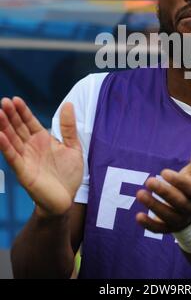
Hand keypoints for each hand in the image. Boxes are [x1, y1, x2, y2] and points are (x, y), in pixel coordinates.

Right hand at [0, 98, 82, 216]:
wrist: (67, 199)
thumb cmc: (69, 174)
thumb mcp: (73, 146)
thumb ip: (69, 127)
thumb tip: (68, 104)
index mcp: (42, 139)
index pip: (29, 121)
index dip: (22, 111)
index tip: (15, 99)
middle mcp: (31, 147)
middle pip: (18, 128)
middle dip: (11, 115)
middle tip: (3, 102)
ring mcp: (26, 159)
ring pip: (12, 140)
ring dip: (4, 128)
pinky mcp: (24, 172)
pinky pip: (13, 158)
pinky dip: (6, 147)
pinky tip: (0, 136)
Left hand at [136, 140, 190, 233]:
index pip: (190, 188)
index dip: (178, 181)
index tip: (164, 172)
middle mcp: (189, 207)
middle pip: (178, 202)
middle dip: (164, 192)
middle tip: (149, 181)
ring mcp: (179, 219)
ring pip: (167, 215)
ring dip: (153, 206)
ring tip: (139, 194)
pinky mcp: (168, 228)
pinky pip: (159, 229)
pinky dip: (149, 225)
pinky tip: (138, 216)